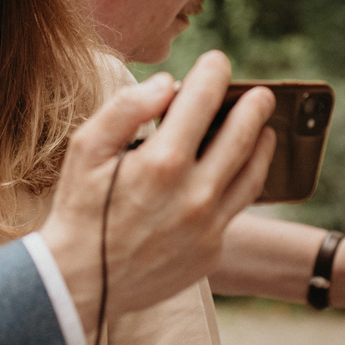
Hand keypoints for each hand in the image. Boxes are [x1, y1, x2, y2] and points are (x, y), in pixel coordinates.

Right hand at [40, 50, 276, 337]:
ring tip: (265, 130)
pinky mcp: (211, 251)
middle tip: (263, 92)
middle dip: (254, 107)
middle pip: (242, 136)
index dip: (213, 74)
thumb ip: (125, 108)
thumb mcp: (85, 149)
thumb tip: (167, 84)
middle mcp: (194, 194)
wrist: (78, 283)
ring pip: (252, 177)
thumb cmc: (78, 209)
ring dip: (262, 146)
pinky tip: (237, 172)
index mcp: (162, 162)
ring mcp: (208, 227)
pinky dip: (241, 184)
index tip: (218, 61)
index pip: (202, 101)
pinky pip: (236, 210)